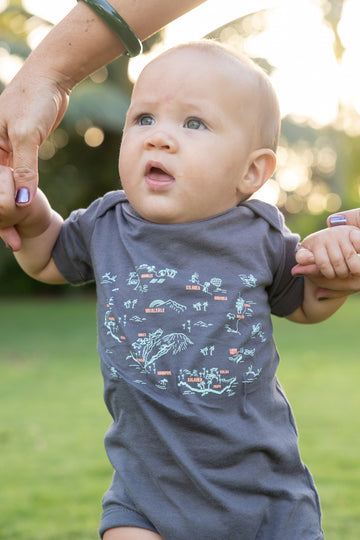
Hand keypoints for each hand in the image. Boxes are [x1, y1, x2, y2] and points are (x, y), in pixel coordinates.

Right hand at [0, 71, 68, 248]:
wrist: (51, 80)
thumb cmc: (34, 99)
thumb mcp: (27, 134)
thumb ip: (24, 169)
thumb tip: (23, 203)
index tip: (2, 233)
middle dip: (1, 217)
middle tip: (12, 242)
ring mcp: (4, 152)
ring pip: (5, 189)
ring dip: (11, 212)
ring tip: (16, 238)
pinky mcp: (19, 153)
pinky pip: (17, 181)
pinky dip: (21, 197)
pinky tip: (25, 216)